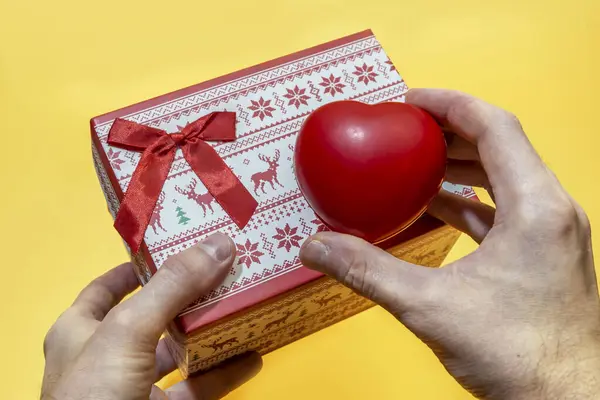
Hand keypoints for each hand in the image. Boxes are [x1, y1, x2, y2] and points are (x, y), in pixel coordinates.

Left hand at [41, 233, 261, 399]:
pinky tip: (253, 357)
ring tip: (245, 306)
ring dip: (211, 333)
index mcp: (80, 331)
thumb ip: (172, 286)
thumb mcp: (128, 330)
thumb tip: (218, 243)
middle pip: (152, 316)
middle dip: (188, 295)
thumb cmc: (96, 394)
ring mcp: (134, 390)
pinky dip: (225, 373)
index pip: (108, 288)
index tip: (177, 246)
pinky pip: (197, 389)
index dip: (138, 266)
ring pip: (178, 353)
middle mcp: (106, 358)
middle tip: (225, 270)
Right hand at [300, 89, 599, 398]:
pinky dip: (468, 201)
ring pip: (504, 177)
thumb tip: (315, 247)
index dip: (449, 104)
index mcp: (535, 207)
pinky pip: (504, 209)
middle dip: (450, 132)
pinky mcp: (542, 255)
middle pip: (500, 146)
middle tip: (407, 128)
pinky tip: (434, 208)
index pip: (494, 126)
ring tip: (416, 163)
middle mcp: (551, 210)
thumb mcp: (429, 306)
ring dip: (460, 165)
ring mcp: (550, 233)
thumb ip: (367, 271)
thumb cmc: (517, 355)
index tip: (410, 100)